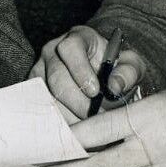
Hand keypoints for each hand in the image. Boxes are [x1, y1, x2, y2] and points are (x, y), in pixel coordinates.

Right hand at [29, 25, 145, 120]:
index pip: (70, 48)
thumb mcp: (131, 65)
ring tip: (89, 124)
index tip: (95, 91)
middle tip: (96, 117)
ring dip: (70, 116)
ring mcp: (40, 71)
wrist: (102, 74)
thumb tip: (114, 87)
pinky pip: (42, 109)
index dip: (80, 70)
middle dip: (77, 102)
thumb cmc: (116, 68)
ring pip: (48, 97)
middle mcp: (53, 51)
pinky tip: (76, 128)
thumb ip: (128, 73)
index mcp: (78, 38)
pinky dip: (59, 122)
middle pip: (57, 78)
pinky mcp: (34, 91)